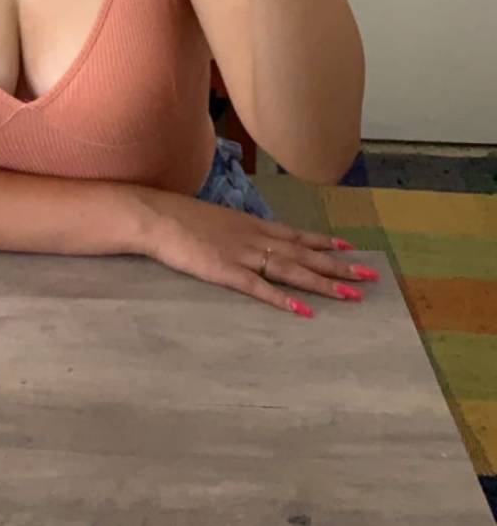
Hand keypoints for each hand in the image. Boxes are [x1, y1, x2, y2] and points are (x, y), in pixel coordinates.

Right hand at [141, 189, 379, 317]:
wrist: (156, 216)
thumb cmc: (182, 219)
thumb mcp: (218, 220)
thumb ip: (238, 231)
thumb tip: (253, 239)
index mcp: (253, 225)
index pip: (297, 235)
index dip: (324, 243)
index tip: (351, 249)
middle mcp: (256, 238)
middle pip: (304, 254)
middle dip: (338, 266)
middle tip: (369, 276)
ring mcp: (243, 255)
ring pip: (291, 270)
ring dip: (323, 283)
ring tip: (351, 294)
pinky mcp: (226, 272)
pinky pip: (260, 288)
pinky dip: (283, 298)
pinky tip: (303, 310)